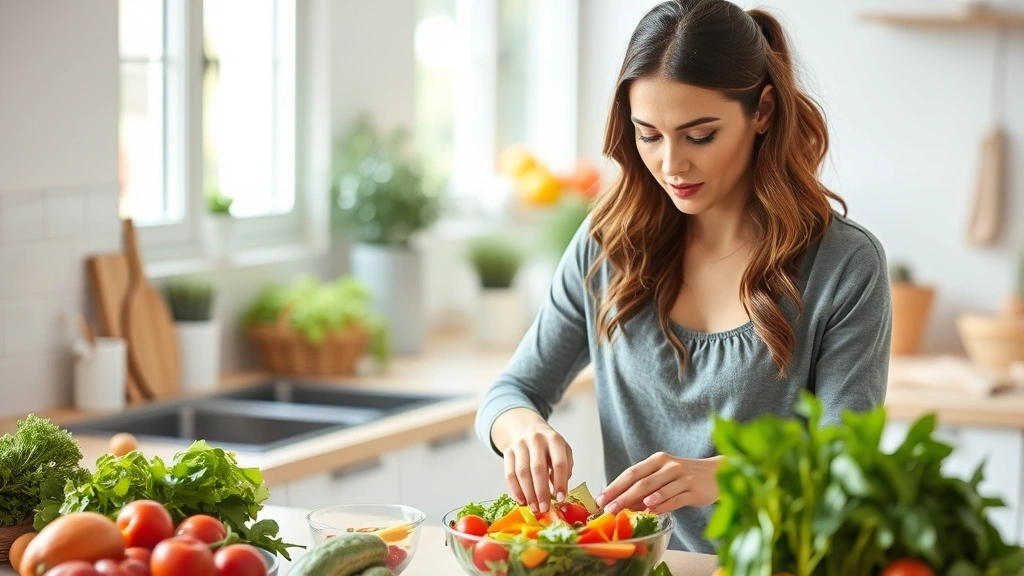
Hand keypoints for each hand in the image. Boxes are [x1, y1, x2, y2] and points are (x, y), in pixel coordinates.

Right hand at [493, 409, 574, 513]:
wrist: (526, 427)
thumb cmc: (548, 445)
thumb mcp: (563, 450)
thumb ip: (565, 468)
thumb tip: (559, 490)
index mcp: (554, 439)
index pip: (558, 463)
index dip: (560, 482)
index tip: (561, 499)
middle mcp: (536, 440)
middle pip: (538, 469)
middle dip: (541, 492)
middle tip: (544, 508)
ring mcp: (520, 445)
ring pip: (522, 472)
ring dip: (528, 493)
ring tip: (534, 507)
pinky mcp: (508, 452)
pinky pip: (510, 474)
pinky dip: (515, 490)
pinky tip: (522, 500)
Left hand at [595, 452, 722, 514]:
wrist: (716, 473)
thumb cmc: (683, 476)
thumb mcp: (663, 475)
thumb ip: (645, 486)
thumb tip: (621, 502)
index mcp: (657, 460)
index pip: (631, 473)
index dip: (615, 486)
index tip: (601, 499)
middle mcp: (668, 466)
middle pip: (641, 482)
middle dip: (622, 496)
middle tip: (608, 509)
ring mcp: (682, 477)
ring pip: (657, 490)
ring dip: (639, 501)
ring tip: (624, 510)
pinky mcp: (694, 490)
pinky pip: (675, 499)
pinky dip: (662, 505)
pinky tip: (652, 511)